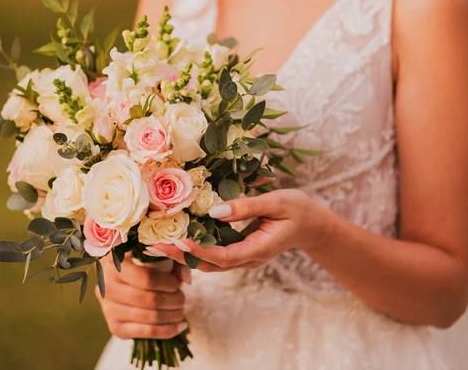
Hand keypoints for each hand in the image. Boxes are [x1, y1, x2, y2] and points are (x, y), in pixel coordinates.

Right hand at [96, 253, 190, 339]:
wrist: (117, 284)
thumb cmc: (140, 265)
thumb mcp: (153, 257)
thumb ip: (172, 262)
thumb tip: (186, 280)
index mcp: (115, 265)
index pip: (147, 278)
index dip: (168, 283)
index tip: (178, 284)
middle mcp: (108, 288)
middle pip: (151, 300)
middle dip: (174, 300)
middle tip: (183, 299)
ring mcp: (109, 310)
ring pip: (151, 317)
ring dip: (173, 315)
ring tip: (182, 311)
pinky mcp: (115, 328)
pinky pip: (147, 332)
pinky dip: (168, 330)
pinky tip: (180, 326)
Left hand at [150, 188, 320, 272]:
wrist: (312, 225)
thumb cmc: (298, 209)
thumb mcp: (277, 201)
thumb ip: (246, 207)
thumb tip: (214, 212)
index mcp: (259, 249)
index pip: (224, 257)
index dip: (199, 251)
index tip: (177, 241)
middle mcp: (248, 259)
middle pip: (210, 265)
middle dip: (181, 257)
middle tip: (154, 245)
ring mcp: (244, 258)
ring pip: (209, 264)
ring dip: (183, 256)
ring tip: (157, 244)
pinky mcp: (239, 252)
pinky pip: (213, 256)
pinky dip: (194, 250)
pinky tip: (177, 239)